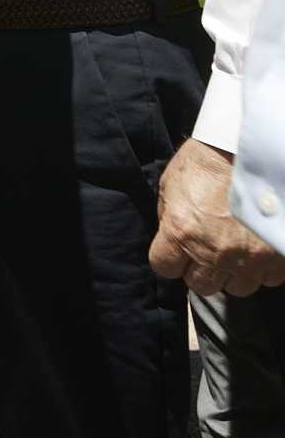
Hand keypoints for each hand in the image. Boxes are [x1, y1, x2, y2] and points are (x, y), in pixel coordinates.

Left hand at [150, 139, 284, 295]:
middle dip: (201, 270)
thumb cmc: (208, 162)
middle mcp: (214, 251)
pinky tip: (258, 247)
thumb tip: (171, 239)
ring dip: (234, 272)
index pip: (164, 267)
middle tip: (208, 250)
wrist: (251, 150)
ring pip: (237, 287)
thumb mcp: (172, 185)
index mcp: (180, 231)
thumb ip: (169, 217)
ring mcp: (249, 258)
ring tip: (236, 250)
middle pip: (201, 285)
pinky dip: (263, 268)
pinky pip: (268, 279)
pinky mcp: (278, 258)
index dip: (169, 259)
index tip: (176, 251)